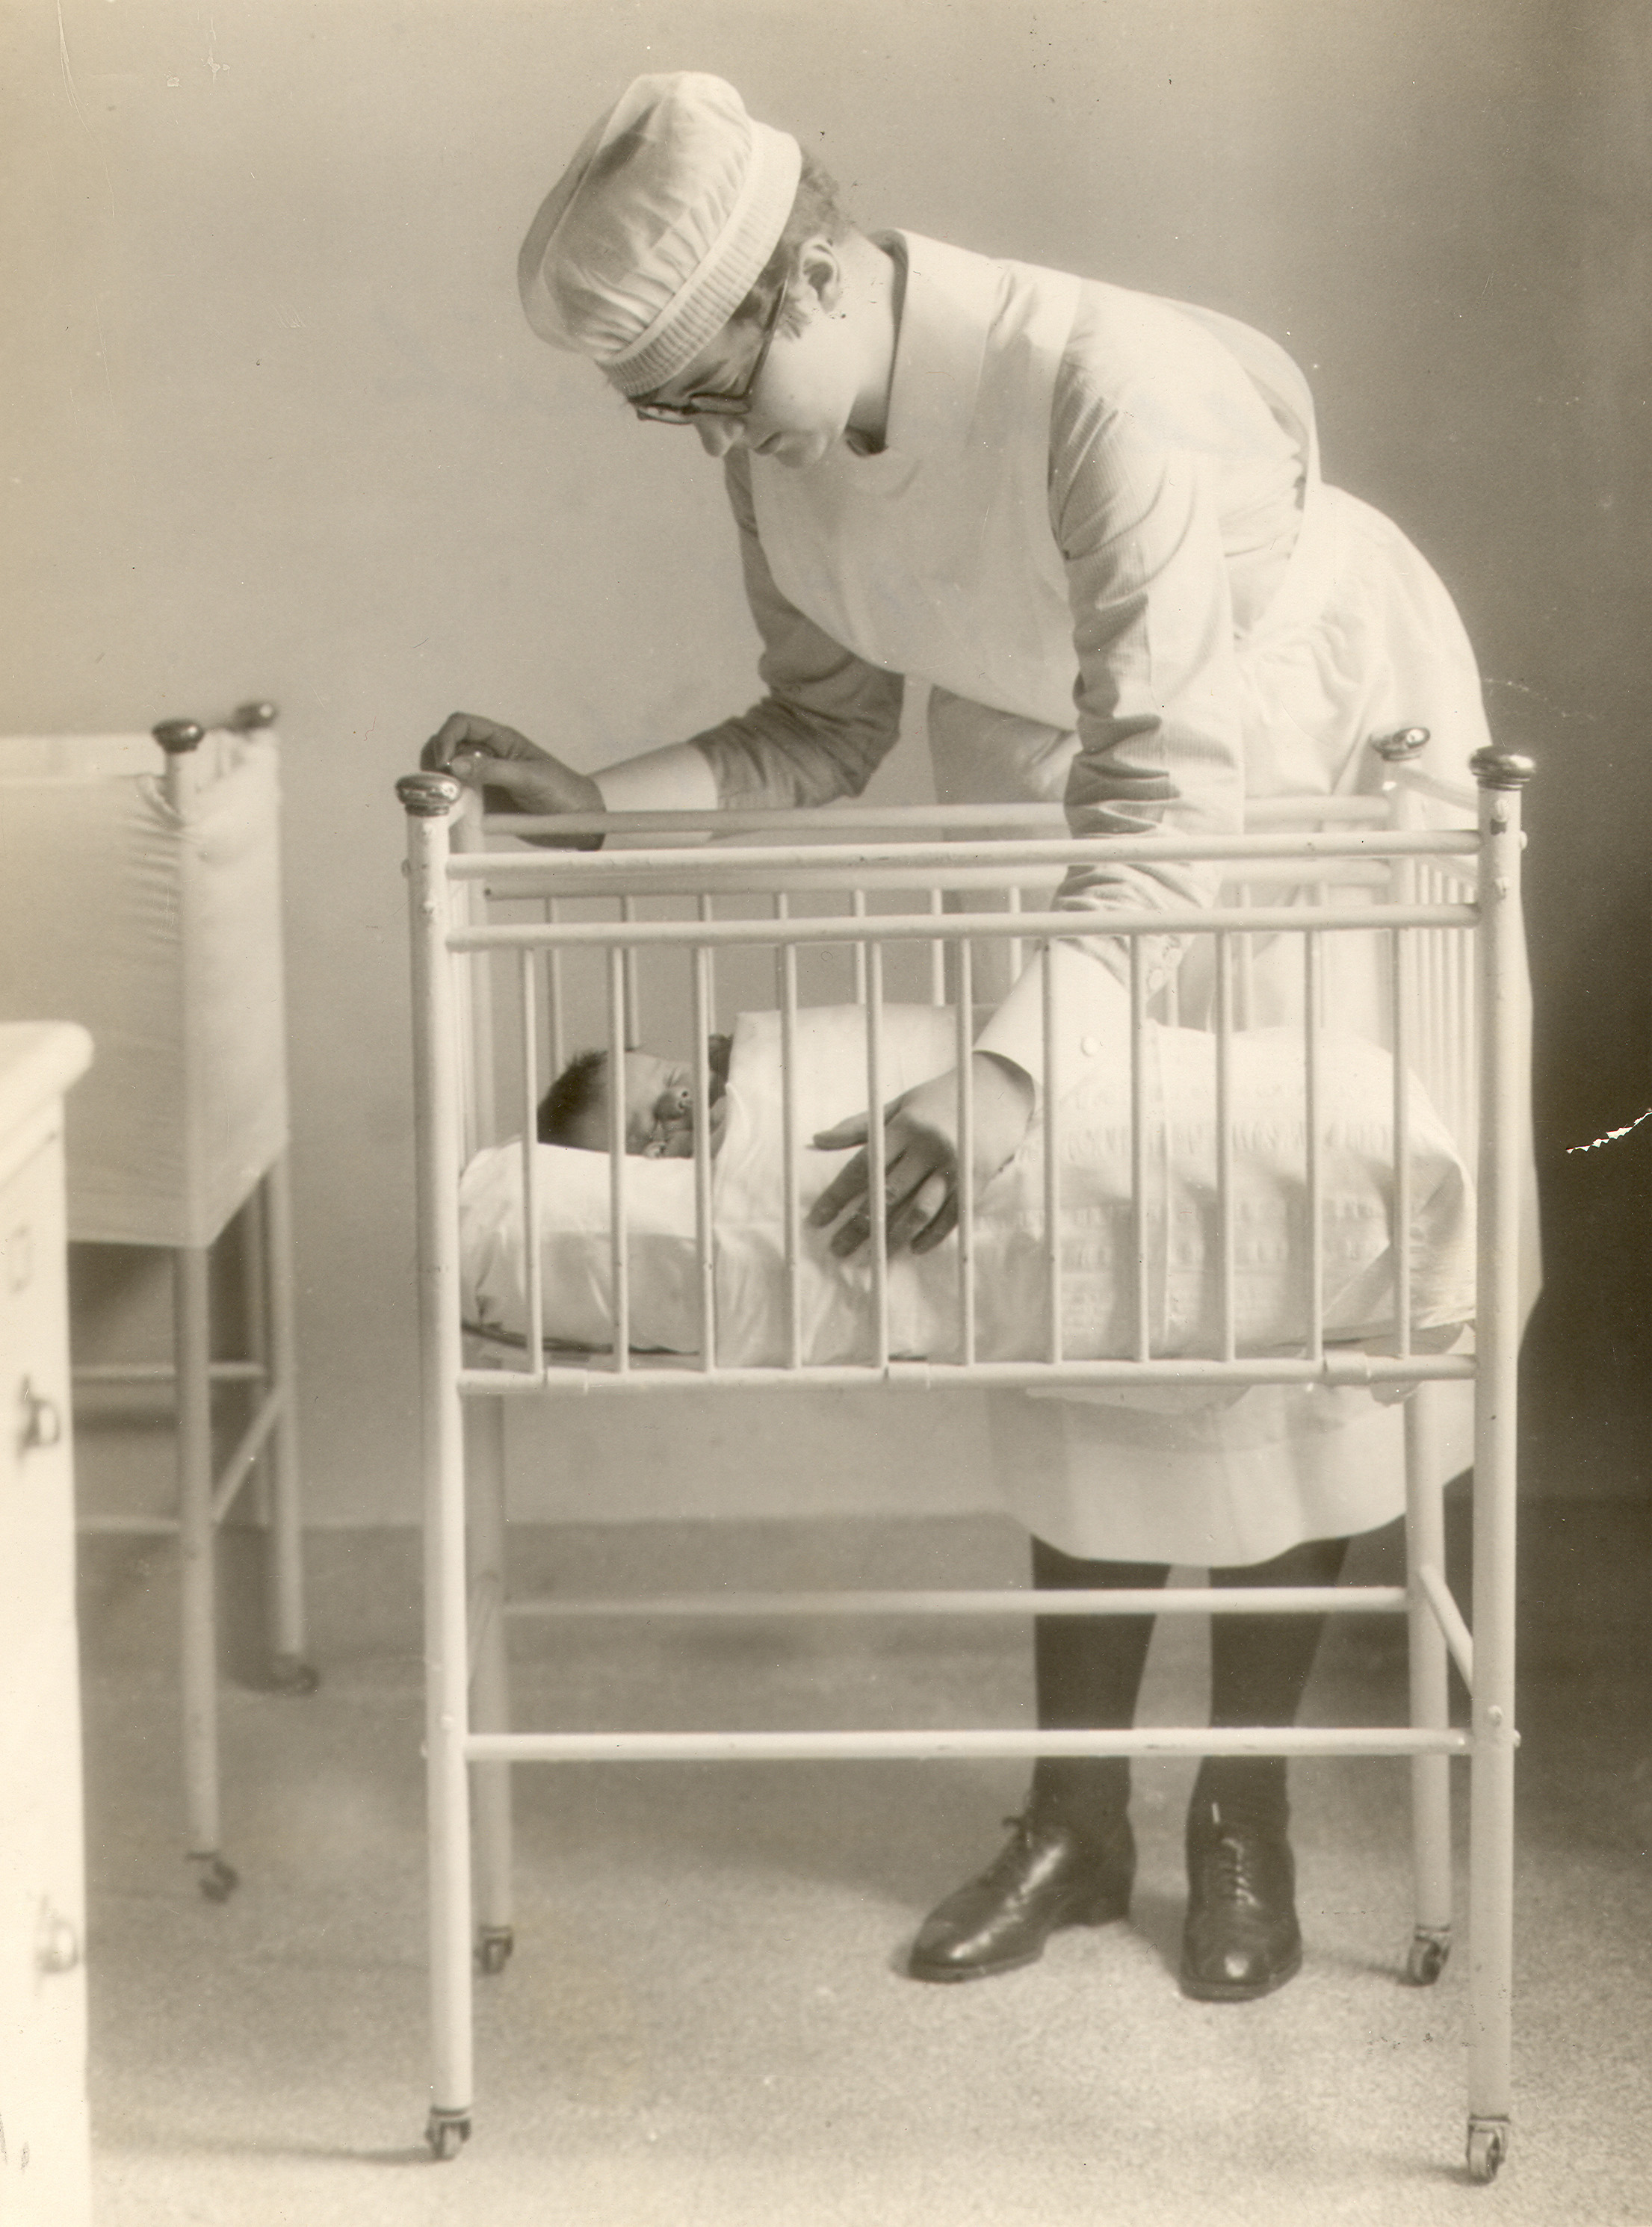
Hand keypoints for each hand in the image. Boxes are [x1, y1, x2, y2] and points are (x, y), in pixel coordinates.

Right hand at [421, 713, 603, 847]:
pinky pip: (457, 796)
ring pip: (448, 772)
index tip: (444, 763)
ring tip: (444, 798)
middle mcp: (489, 756)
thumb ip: (494, 770)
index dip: (446, 738)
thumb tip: (455, 765)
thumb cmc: (563, 791)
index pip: (462, 725)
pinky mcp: (484, 802)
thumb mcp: (531, 778)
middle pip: (447, 746)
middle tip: (438, 783)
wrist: (580, 821)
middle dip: (435, 760)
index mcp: (502, 740)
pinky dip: (448, 801)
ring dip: (438, 781)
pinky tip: (451, 811)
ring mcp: (484, 779)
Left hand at [808, 1054, 1033, 1258]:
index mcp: (906, 1126)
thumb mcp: (899, 1105)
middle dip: (859, 1226)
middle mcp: (929, 1147)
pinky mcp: (977, 1180)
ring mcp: (955, 1166)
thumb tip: (817, 1140)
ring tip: (872, 1257)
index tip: (817, 1219)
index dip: (837, 1196)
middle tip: (837, 1248)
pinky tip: (913, 1249)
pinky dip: (931, 1235)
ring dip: (892, 1238)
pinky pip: (952, 1216)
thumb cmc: (940, 1098)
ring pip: (919, 1211)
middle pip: (888, 1195)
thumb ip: (859, 1125)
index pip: (864, 1167)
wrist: (999, 1090)